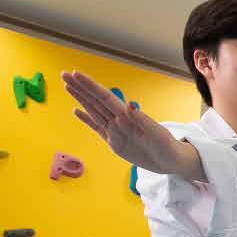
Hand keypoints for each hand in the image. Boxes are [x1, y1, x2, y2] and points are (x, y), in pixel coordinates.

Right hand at [62, 71, 203, 179]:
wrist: (172, 162)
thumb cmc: (168, 147)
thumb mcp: (158, 135)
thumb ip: (142, 120)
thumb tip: (128, 105)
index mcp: (128, 116)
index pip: (105, 98)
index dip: (90, 86)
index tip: (76, 74)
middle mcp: (119, 120)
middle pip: (95, 101)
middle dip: (80, 88)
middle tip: (64, 74)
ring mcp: (115, 131)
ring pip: (93, 111)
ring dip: (81, 98)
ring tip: (68, 86)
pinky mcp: (115, 142)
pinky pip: (97, 128)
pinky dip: (86, 119)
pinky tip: (76, 110)